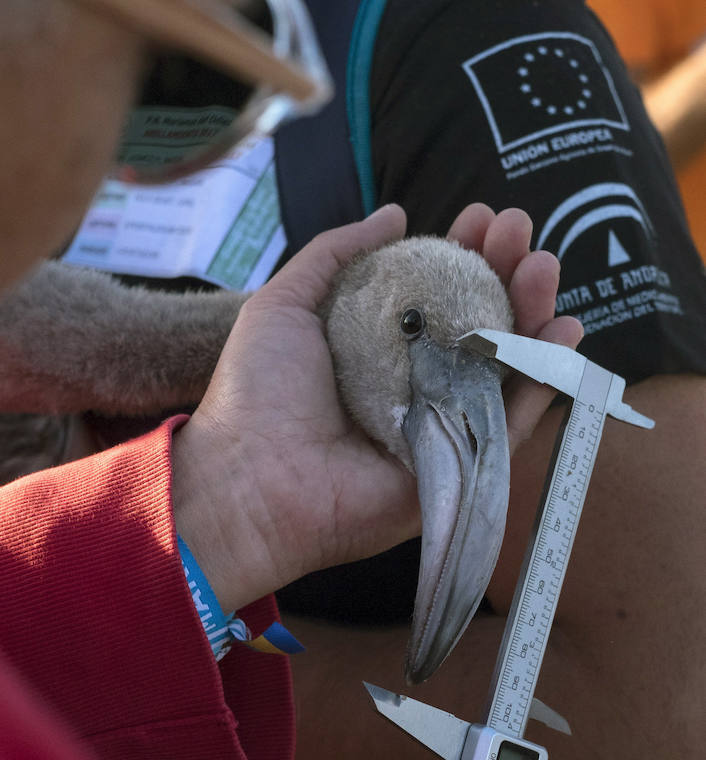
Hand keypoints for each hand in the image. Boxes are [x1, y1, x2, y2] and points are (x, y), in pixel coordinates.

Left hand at [171, 204, 582, 612]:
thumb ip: (336, 253)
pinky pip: (513, 423)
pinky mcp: (460, 464)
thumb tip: (394, 213)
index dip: (463, 252)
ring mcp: (442, 423)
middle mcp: (417, 381)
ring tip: (541, 266)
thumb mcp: (285, 303)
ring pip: (504, 365)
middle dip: (503, 271)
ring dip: (531, 311)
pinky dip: (544, 380)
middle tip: (517, 230)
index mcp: (379, 346)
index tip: (480, 216)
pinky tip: (563, 332)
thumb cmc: (258, 392)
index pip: (438, 292)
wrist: (252, 479)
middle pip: (479, 322)